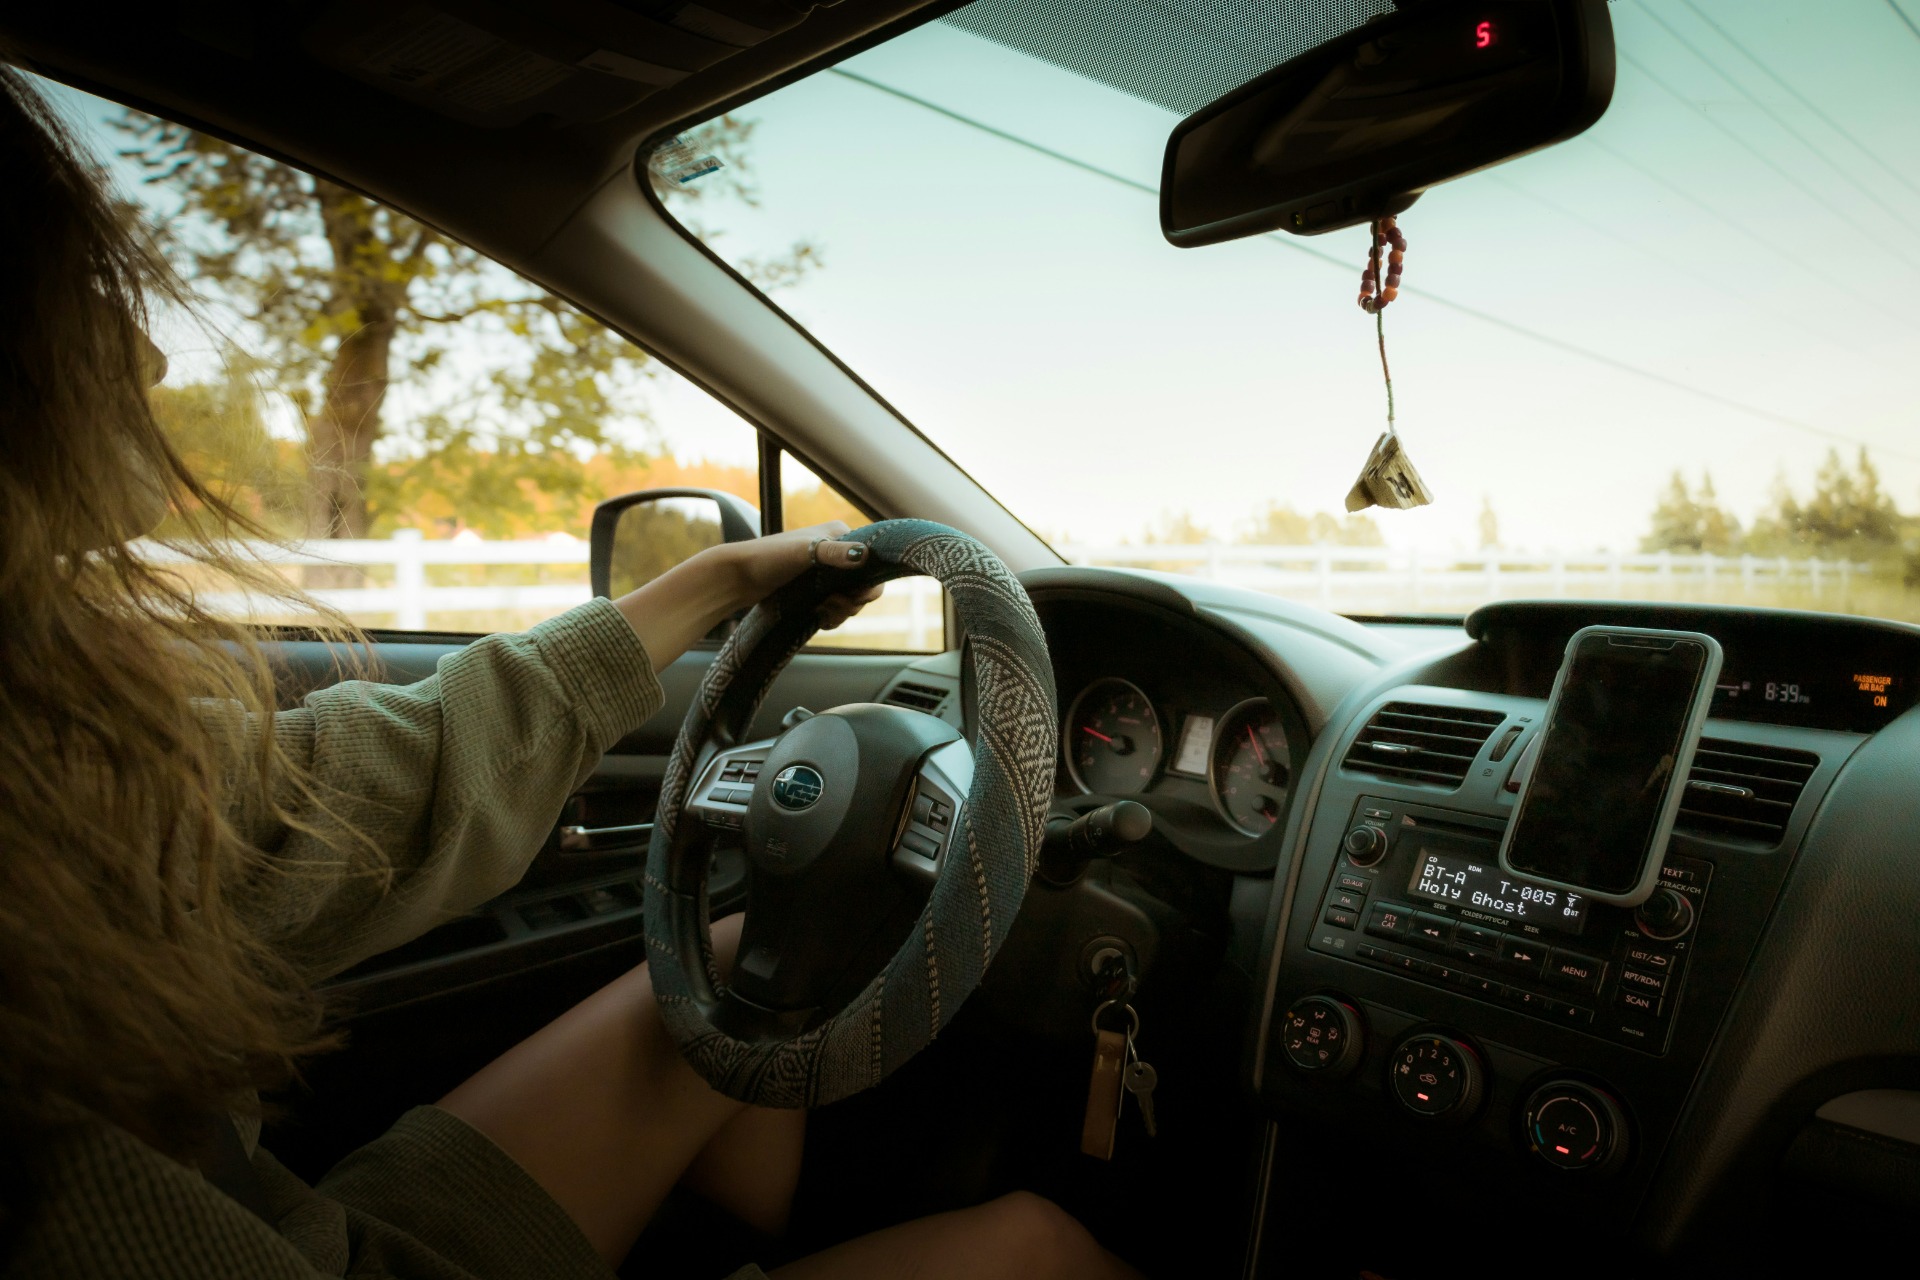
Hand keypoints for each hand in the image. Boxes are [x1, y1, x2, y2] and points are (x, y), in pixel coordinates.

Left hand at [720, 521, 882, 629]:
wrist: (737, 577)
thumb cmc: (768, 558)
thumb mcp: (804, 553)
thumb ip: (834, 553)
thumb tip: (864, 556)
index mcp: (840, 535)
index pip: (873, 561)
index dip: (868, 584)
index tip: (855, 597)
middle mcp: (837, 552)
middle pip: (864, 585)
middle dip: (852, 602)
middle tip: (832, 606)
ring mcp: (826, 573)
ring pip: (851, 600)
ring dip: (840, 612)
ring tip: (821, 613)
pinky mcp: (815, 591)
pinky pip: (836, 608)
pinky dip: (831, 617)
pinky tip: (817, 618)